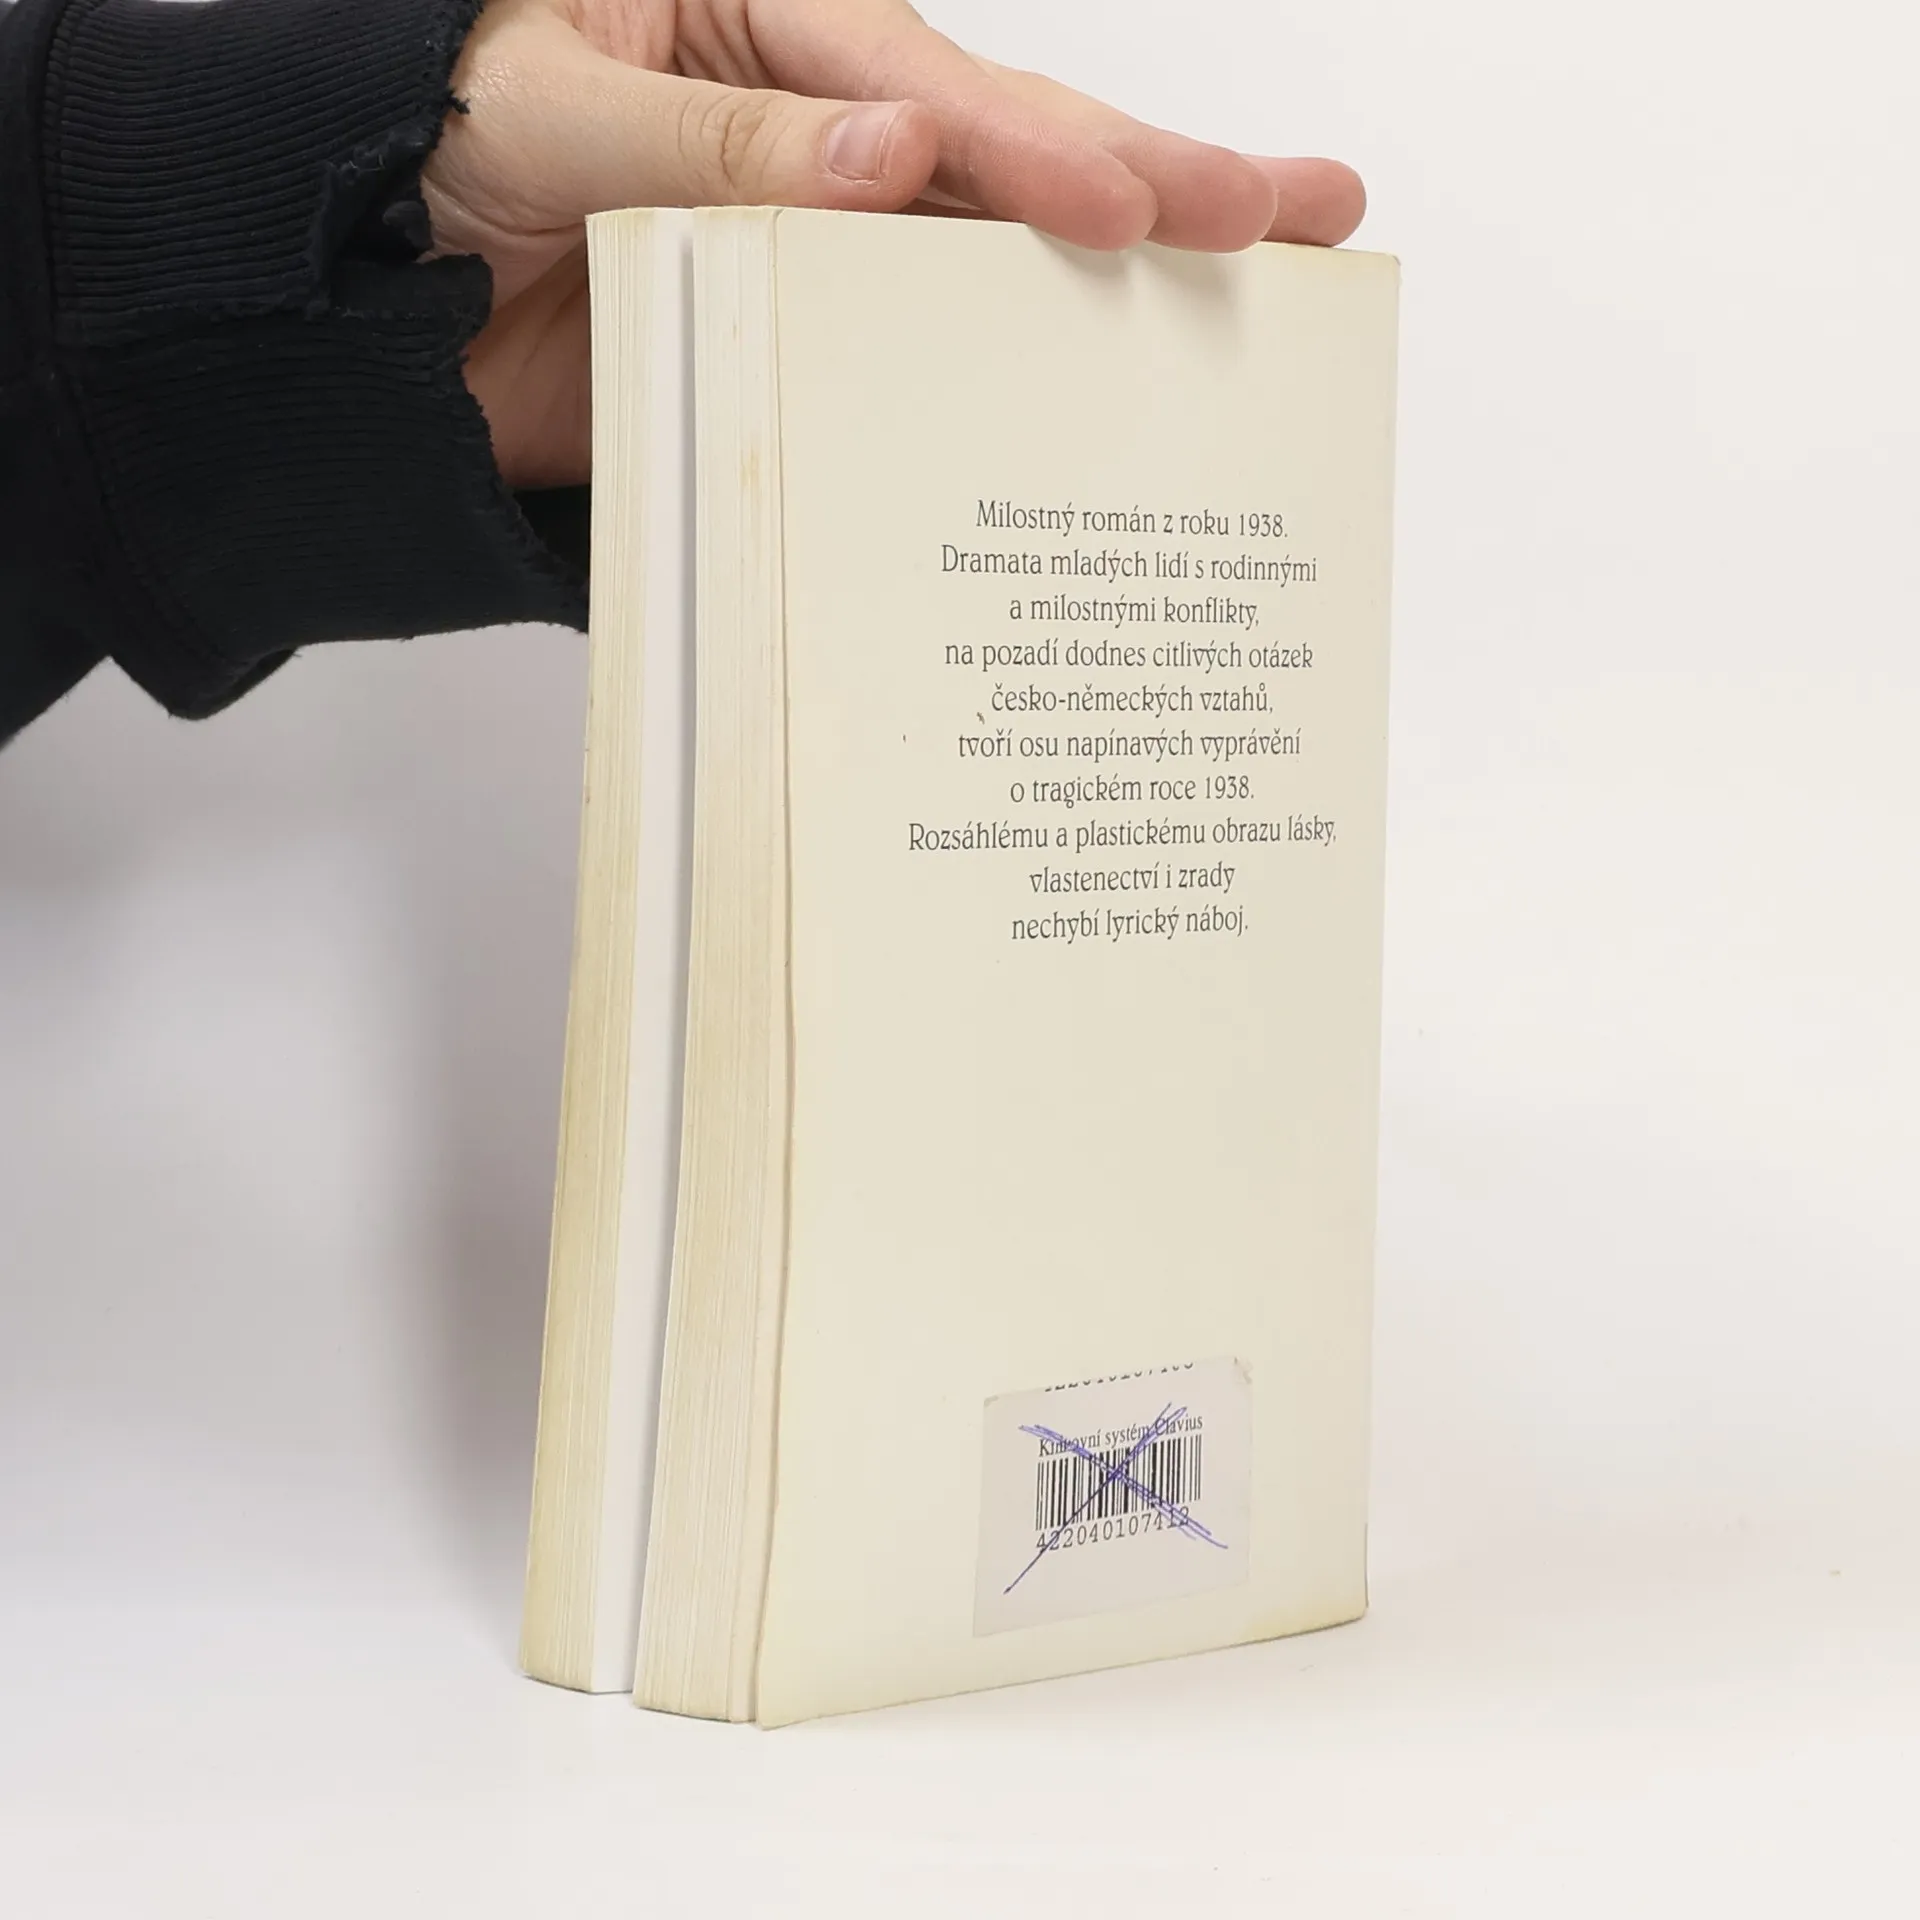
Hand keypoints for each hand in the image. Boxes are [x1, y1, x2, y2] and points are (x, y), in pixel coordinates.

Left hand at [425, 0, 1366, 489]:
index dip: (1028, 145)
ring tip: (1260, 275)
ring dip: (1111, 274)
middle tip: (1295, 208)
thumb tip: (895, 154)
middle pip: (1000, 144)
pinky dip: (997, 373)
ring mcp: (817, 231)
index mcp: (751, 22)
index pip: (917, 81)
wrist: (350, 300)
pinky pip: (909, 351)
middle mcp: (811, 119)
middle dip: (1150, 178)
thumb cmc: (416, 148)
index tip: (1129, 205)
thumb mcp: (550, 115)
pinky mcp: (797, 329)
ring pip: (984, 250)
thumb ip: (719, 149)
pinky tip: (1098, 382)